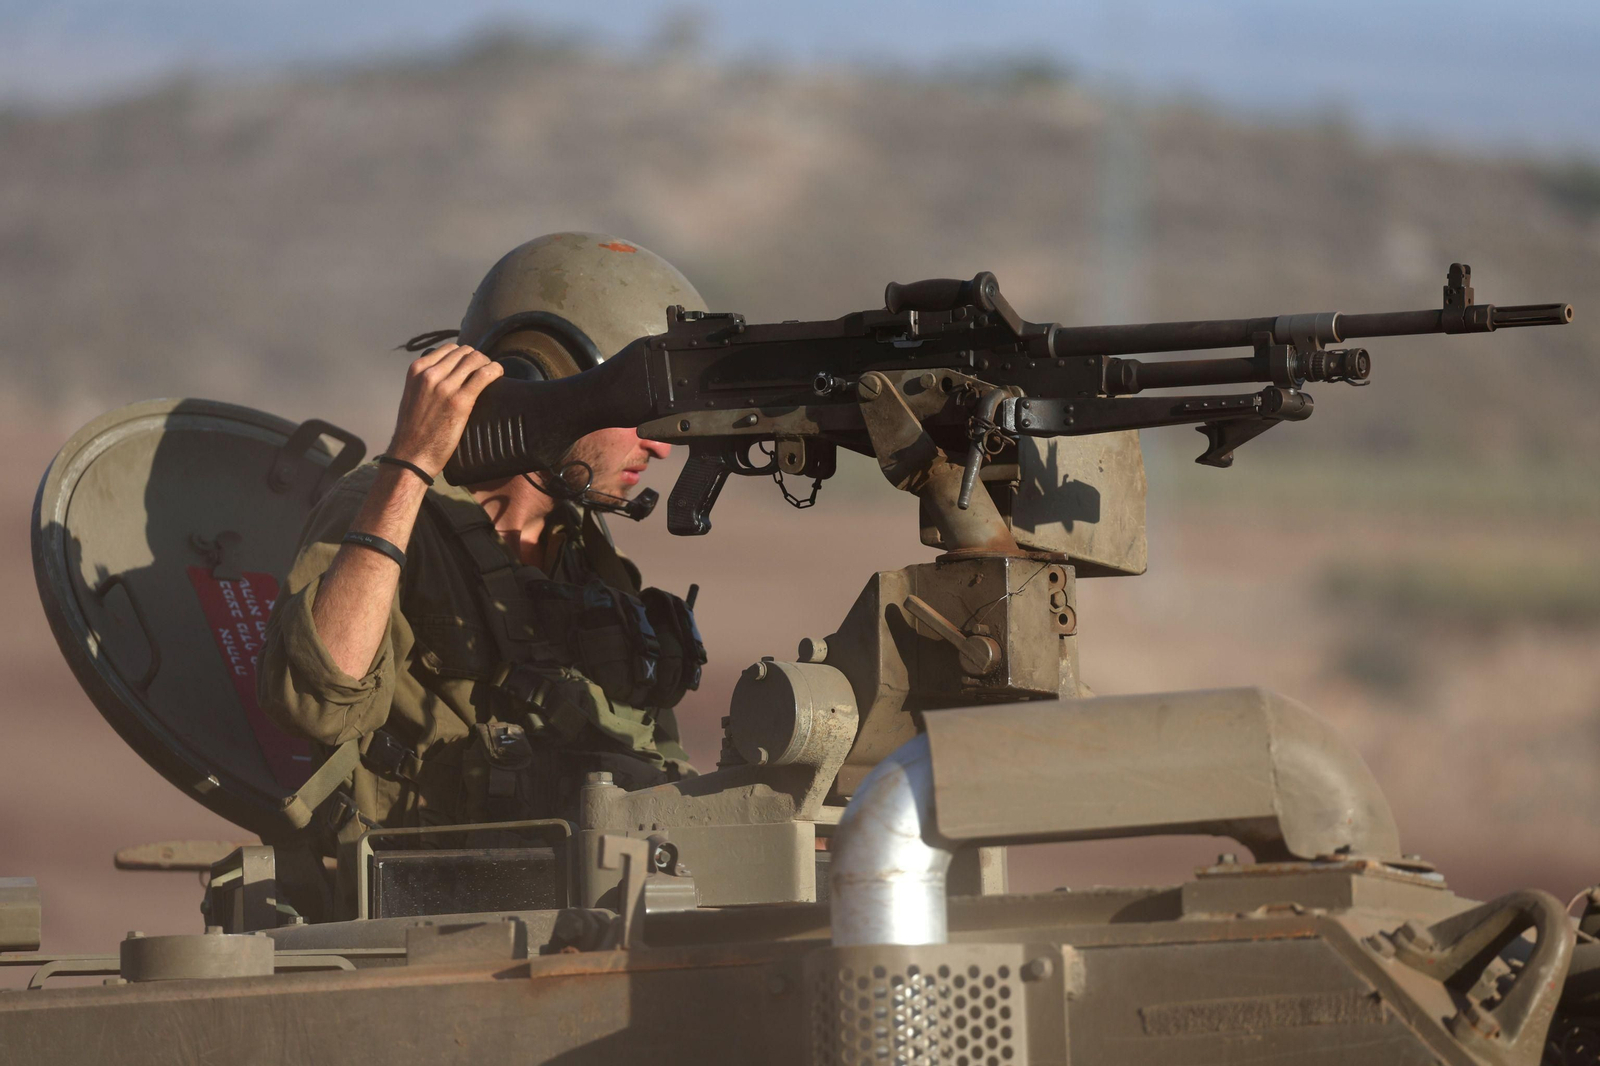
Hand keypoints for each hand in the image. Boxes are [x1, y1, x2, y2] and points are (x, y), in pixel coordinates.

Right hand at [385, 344, 503, 476]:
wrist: (411, 455)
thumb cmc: (413, 431)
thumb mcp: (413, 396)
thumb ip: (427, 382)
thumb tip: (448, 375)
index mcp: (417, 370)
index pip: (449, 349)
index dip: (465, 355)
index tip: (472, 366)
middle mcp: (430, 374)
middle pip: (465, 352)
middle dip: (478, 359)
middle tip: (485, 372)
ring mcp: (445, 387)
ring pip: (476, 359)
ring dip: (488, 364)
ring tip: (493, 375)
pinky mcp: (460, 401)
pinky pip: (484, 375)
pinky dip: (495, 371)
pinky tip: (499, 375)